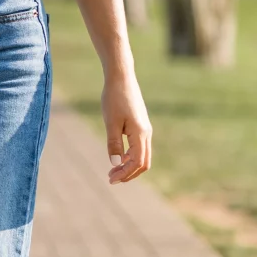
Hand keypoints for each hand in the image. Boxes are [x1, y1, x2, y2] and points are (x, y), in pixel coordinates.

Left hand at [103, 69, 151, 183]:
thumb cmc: (114, 98)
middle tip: (111, 178)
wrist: (121, 78)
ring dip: (129, 165)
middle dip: (129, 173)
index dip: (125, 174)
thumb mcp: (111, 123)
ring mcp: (145, 129)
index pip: (137, 163)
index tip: (110, 179)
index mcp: (140, 134)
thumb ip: (114, 144)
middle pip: (143, 162)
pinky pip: (139, 146)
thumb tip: (116, 164)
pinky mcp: (141, 125)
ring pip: (142, 155)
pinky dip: (130, 156)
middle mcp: (146, 133)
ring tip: (112, 170)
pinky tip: (118, 157)